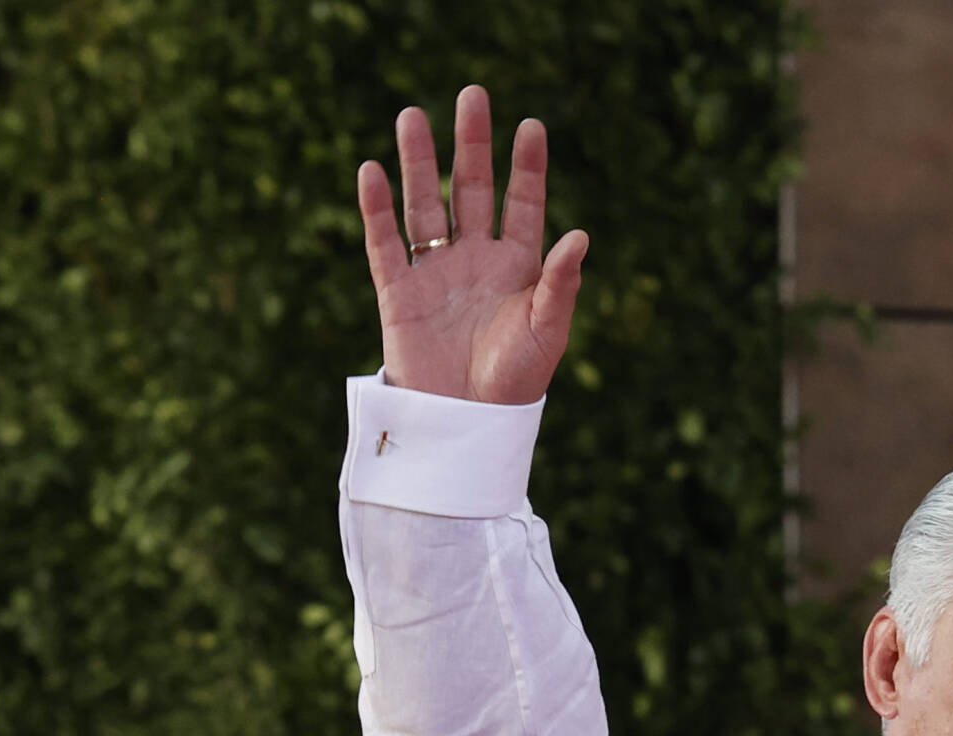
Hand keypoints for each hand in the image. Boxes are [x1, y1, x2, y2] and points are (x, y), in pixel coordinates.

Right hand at [358, 88, 586, 403]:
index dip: (526, 166)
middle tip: (472, 95)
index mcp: (517, 266)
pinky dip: (376, 209)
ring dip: (418, 162)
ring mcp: (435, 272)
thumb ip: (560, 283)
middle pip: (470, 189)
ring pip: (424, 205)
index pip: (522, 203)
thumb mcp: (547, 332)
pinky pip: (385, 243)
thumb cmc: (515, 382)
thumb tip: (580, 235)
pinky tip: (372, 171)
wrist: (467, 423)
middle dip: (470, 144)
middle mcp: (475, 260)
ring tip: (412, 116)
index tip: (531, 126)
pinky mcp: (398, 292)